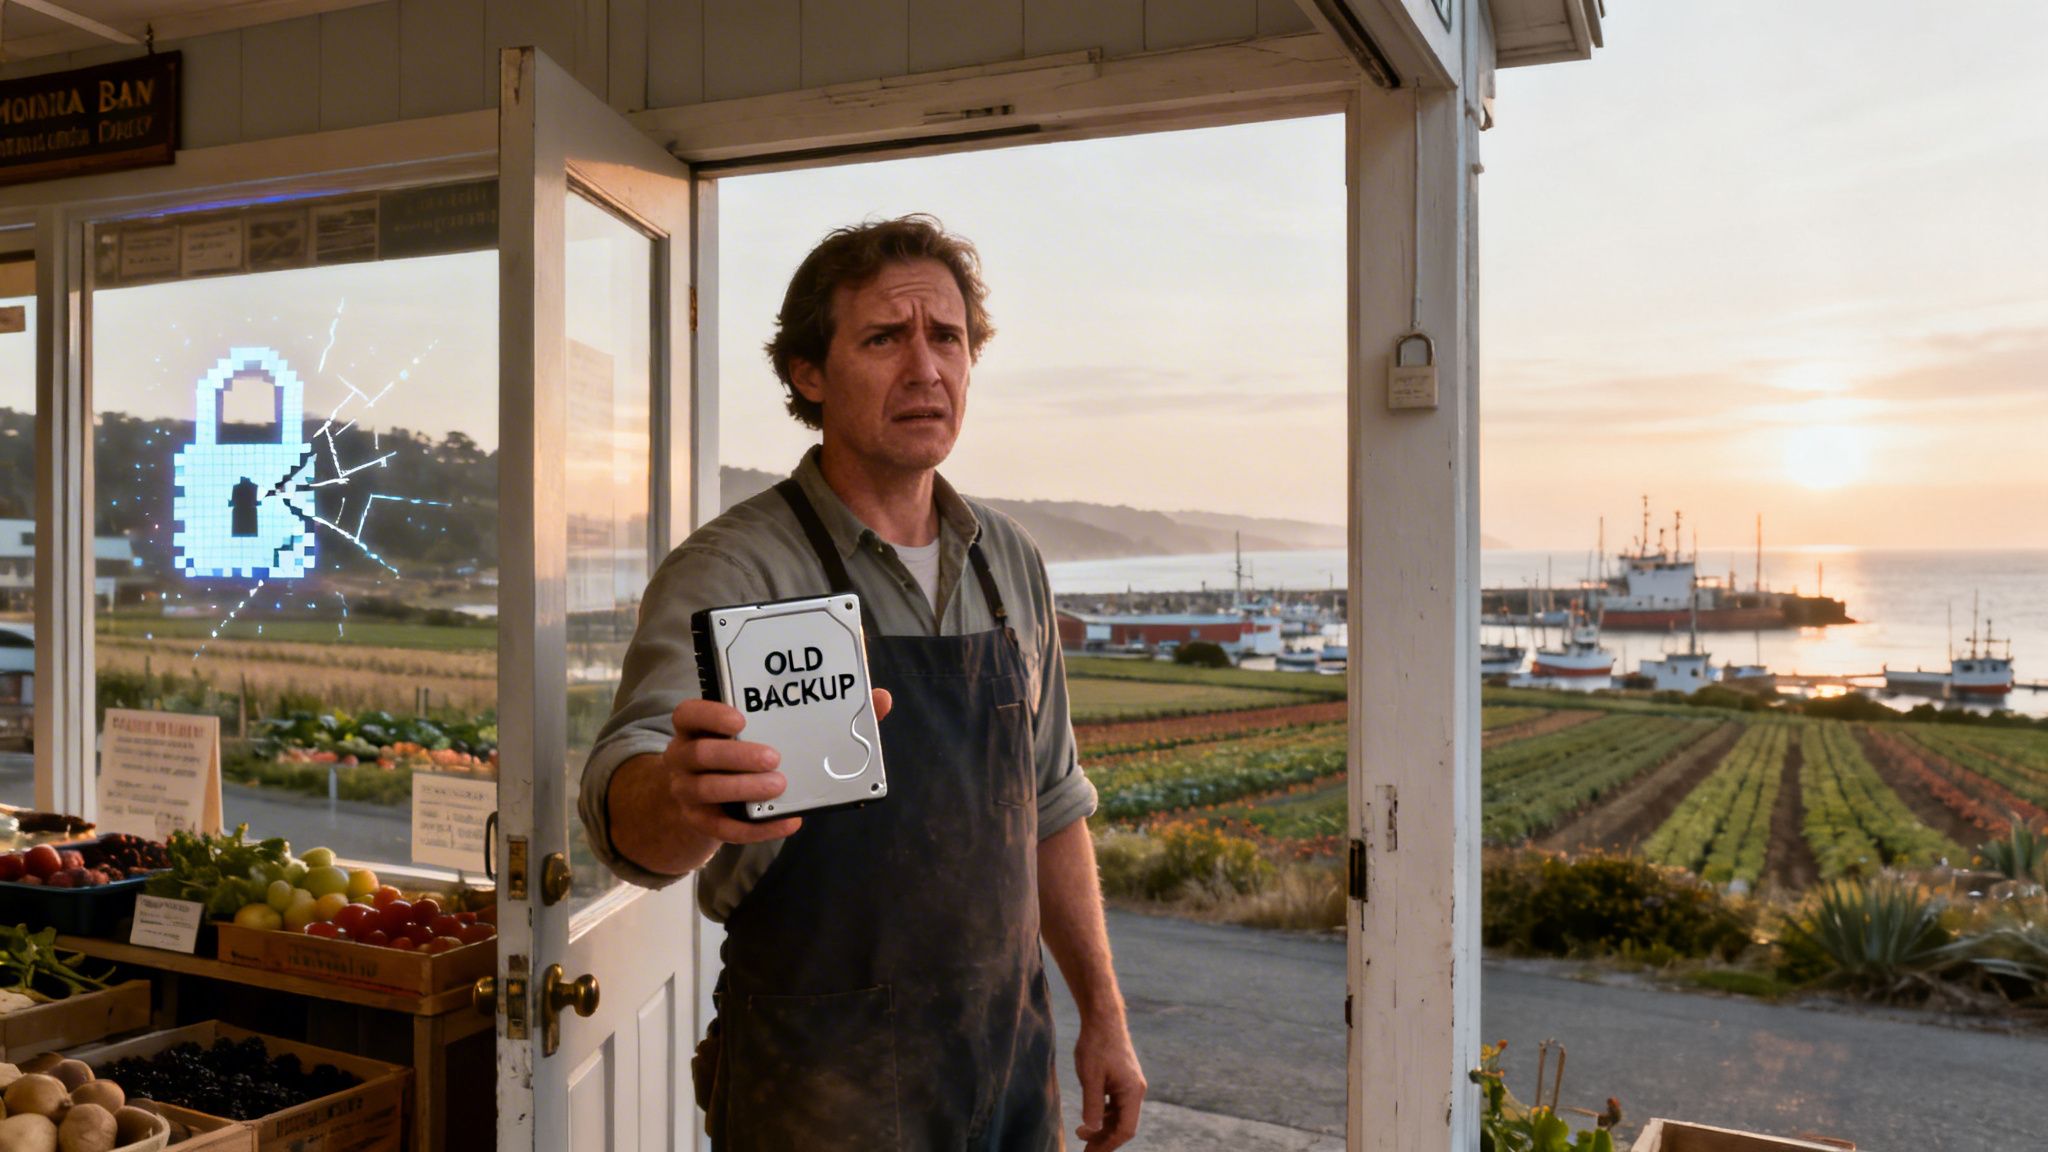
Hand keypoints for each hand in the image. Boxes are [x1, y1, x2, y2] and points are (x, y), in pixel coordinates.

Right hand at [660, 688, 893, 846]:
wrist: (701, 803)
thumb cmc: (743, 754)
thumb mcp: (763, 731)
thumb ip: (816, 714)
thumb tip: (879, 698)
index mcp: (697, 728)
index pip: (688, 714)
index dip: (711, 714)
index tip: (742, 718)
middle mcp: (684, 758)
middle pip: (702, 754)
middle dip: (738, 756)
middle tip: (775, 758)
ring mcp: (688, 793)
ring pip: (708, 790)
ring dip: (745, 788)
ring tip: (780, 785)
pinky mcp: (702, 824)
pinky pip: (726, 830)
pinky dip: (760, 829)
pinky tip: (790, 822)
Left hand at [1072, 1020, 1144, 1150]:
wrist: (1102, 1018)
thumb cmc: (1096, 1045)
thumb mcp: (1090, 1078)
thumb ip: (1092, 1106)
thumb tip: (1092, 1132)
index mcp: (1132, 1092)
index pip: (1126, 1129)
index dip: (1109, 1144)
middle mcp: (1135, 1091)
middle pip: (1124, 1125)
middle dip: (1105, 1140)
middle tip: (1085, 1150)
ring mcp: (1130, 1085)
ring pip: (1119, 1116)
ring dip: (1104, 1128)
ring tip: (1082, 1135)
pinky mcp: (1122, 1080)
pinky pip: (1116, 1105)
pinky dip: (1104, 1115)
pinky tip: (1090, 1117)